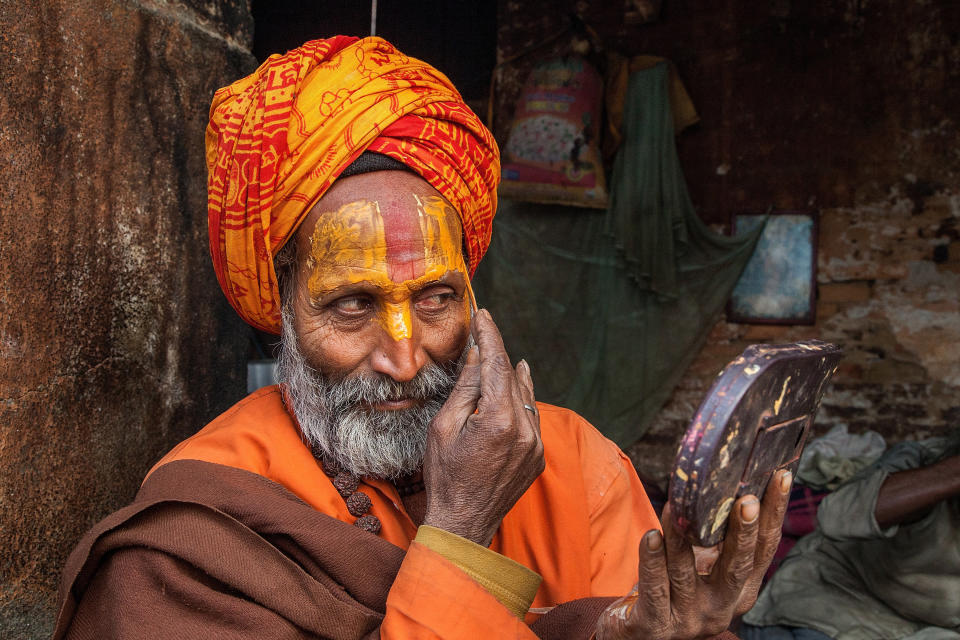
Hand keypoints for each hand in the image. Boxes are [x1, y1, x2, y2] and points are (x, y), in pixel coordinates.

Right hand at [422, 309, 544, 545]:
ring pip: (526, 396)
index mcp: (497, 420)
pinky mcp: (538, 456)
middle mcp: (524, 430)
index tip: (484, 315)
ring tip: (498, 357)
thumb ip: (466, 388)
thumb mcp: (444, 427)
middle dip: (498, 354)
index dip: (491, 336)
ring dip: (511, 376)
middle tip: (485, 332)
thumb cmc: (445, 476)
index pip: (498, 364)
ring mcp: (535, 445)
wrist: (463, 523)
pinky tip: (516, 385)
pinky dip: (521, 400)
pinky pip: (532, 417)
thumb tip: (479, 355)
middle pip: (513, 377)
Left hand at [595, 469, 792, 639]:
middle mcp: (721, 607)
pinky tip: (649, 537)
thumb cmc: (677, 589)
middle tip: (746, 499)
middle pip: (737, 567)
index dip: (774, 514)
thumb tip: (731, 480)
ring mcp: (690, 618)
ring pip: (686, 575)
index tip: (781, 477)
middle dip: (743, 532)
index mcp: (740, 590)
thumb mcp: (707, 566)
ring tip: (675, 507)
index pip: (764, 549)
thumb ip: (720, 537)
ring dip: (681, 539)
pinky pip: (654, 589)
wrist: (644, 634)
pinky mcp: (657, 624)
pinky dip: (651, 561)